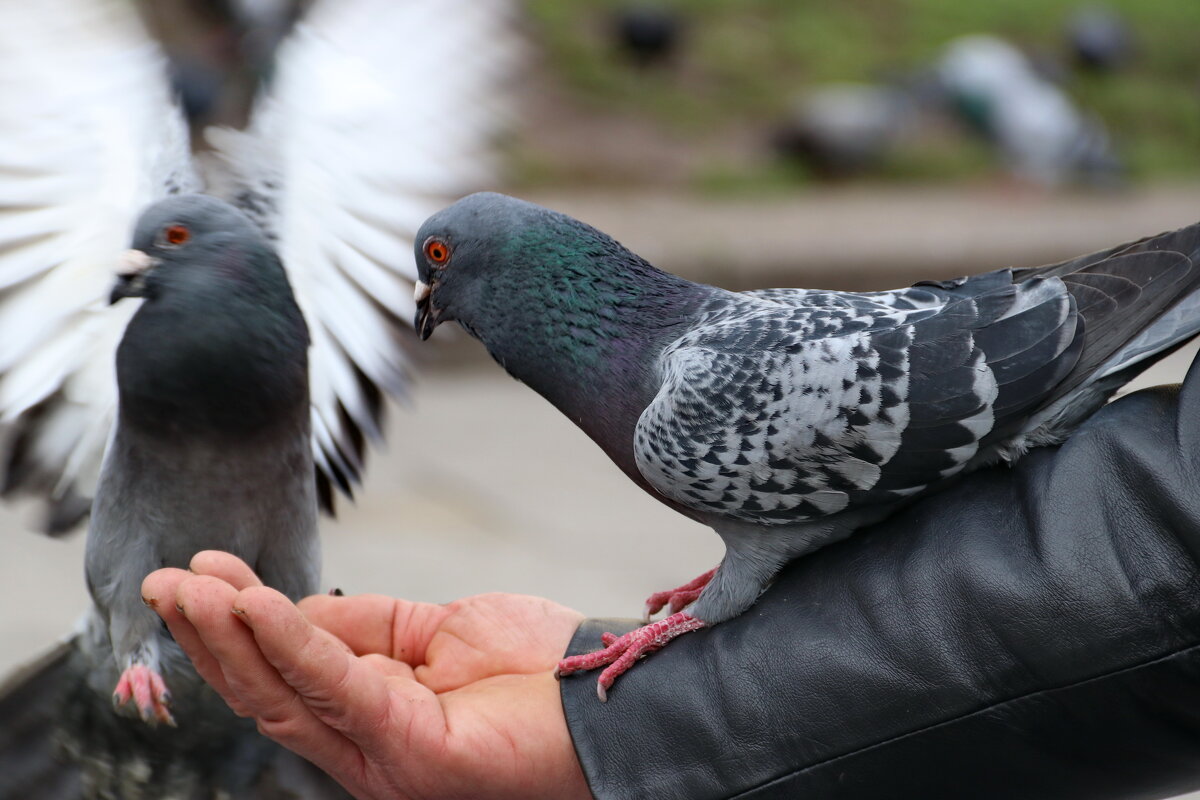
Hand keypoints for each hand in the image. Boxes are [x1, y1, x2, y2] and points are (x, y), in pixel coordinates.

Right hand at [141, 551, 590, 799]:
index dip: (238, 623)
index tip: (200, 571)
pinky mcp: (409, 750)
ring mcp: (384, 755)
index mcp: (371, 714)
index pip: (285, 670)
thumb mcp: (433, 631)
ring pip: (284, 694)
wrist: (607, 693)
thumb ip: (361, 625)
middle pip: (268, 690)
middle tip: (164, 580)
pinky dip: (289, 642)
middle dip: (211, 634)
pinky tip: (251, 604)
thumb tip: (289, 606)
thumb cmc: (536, 667)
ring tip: (186, 589)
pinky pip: (337, 688)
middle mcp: (365, 744)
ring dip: (228, 636)